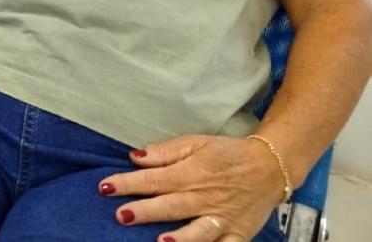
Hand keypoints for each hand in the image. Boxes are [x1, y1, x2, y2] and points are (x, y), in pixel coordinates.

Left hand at [98, 134, 285, 240]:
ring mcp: (222, 218)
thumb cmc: (227, 154)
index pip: (154, 179)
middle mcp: (205, 197)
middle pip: (171, 206)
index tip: (105, 187)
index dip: (128, 183)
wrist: (270, 167)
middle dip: (145, 211)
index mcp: (191, 173)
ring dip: (180, 238)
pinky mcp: (238, 234)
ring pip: (198, 231)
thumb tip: (135, 156)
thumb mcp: (195, 143)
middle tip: (122, 215)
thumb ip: (165, 151)